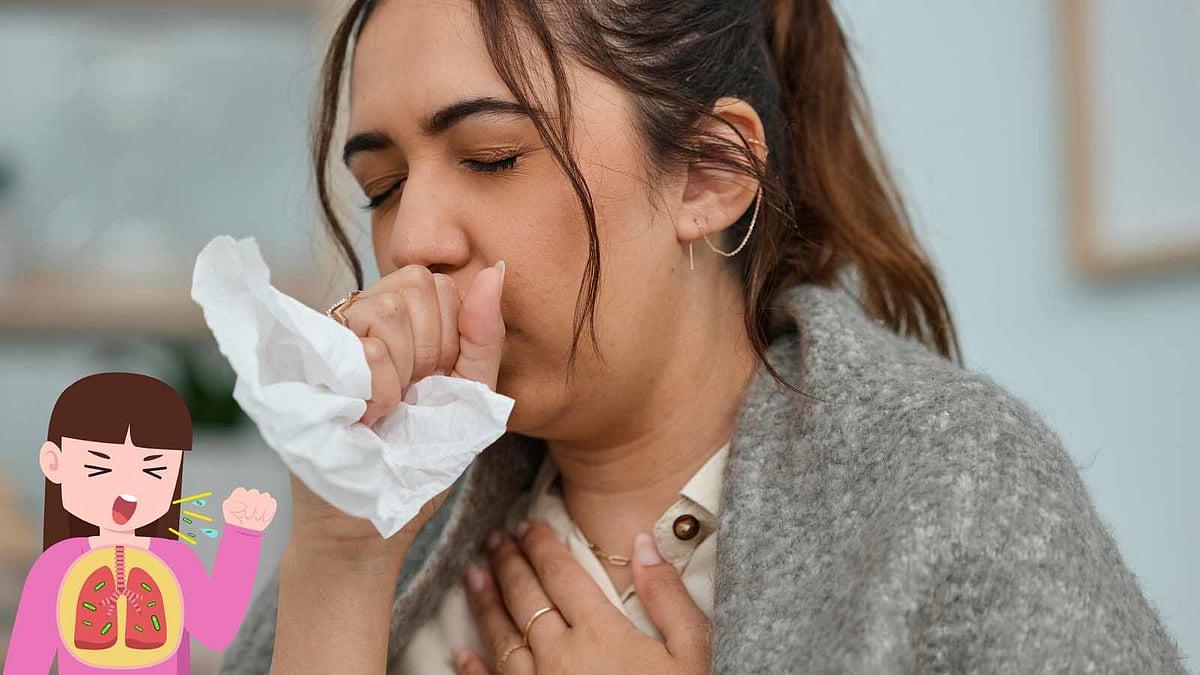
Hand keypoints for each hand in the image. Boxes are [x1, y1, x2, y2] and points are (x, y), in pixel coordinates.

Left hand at [221, 486, 277, 530]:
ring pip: (265, 495)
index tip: (240, 513)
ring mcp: (261, 499)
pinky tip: (264, 519)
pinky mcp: (269, 505)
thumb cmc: (235, 520)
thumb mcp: (227, 512)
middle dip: (251, 506)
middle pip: (254, 492)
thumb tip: (243, 505)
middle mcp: (251, 495)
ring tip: (256, 518)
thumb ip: (229, 504)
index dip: (241, 503)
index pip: (241, 491)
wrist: (245, 531)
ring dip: (261, 508)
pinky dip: (269, 511)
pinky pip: (272, 502)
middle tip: (248, 516)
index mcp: (240, 494)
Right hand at [288, 262, 506, 550]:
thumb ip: (483, 335)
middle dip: (429, 349)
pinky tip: (367, 418)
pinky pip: (364, 348)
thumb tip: (495, 270)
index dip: (448, 335)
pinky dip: (380, 391)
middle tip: (408, 395)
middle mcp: (356, 316)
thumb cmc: (416, 461)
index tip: (433, 382)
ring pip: (387, 311)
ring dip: (402, 373)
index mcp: (397, 320)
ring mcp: (326, 336)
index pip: (436, 281)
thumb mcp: (468, 395)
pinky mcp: (305, 363)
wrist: (366, 522)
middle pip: (414, 285)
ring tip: (385, 409)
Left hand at [453, 521, 711, 674]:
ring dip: (484, 603)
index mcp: (601, 632)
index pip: (562, 574)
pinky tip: (459, 653)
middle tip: (493, 538)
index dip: (542, 546)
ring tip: (472, 575)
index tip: (527, 524)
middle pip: (525, 598)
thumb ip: (668, 597)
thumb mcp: (693, 653)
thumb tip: (642, 542)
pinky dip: (472, 670)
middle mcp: (560, 656)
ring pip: (501, 638)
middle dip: (508, 563)